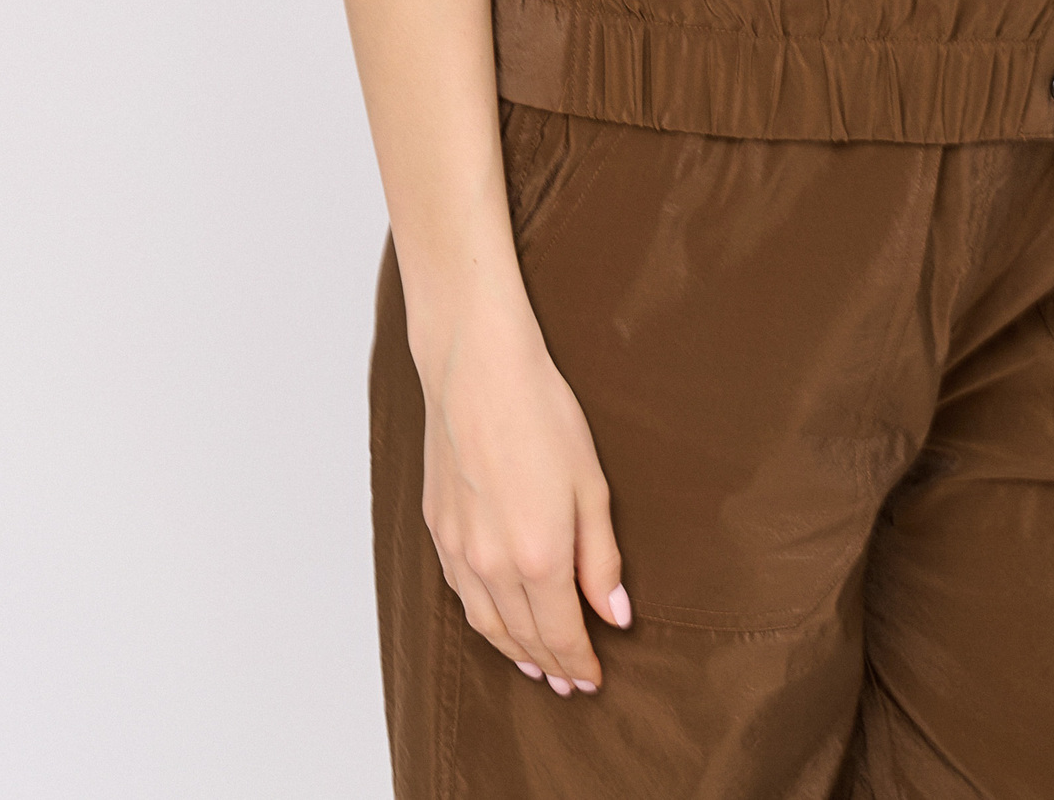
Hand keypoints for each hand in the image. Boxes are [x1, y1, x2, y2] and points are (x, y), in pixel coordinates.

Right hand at [417, 287, 630, 694]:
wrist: (479, 370)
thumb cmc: (543, 415)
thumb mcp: (592, 485)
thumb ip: (601, 558)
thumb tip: (615, 614)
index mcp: (538, 556)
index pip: (561, 633)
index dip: (580, 661)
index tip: (593, 678)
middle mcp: (492, 564)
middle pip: (523, 636)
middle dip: (551, 664)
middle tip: (570, 682)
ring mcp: (459, 549)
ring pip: (486, 623)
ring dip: (513, 651)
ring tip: (536, 665)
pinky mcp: (438, 529)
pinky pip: (460, 593)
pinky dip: (482, 618)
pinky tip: (496, 619)